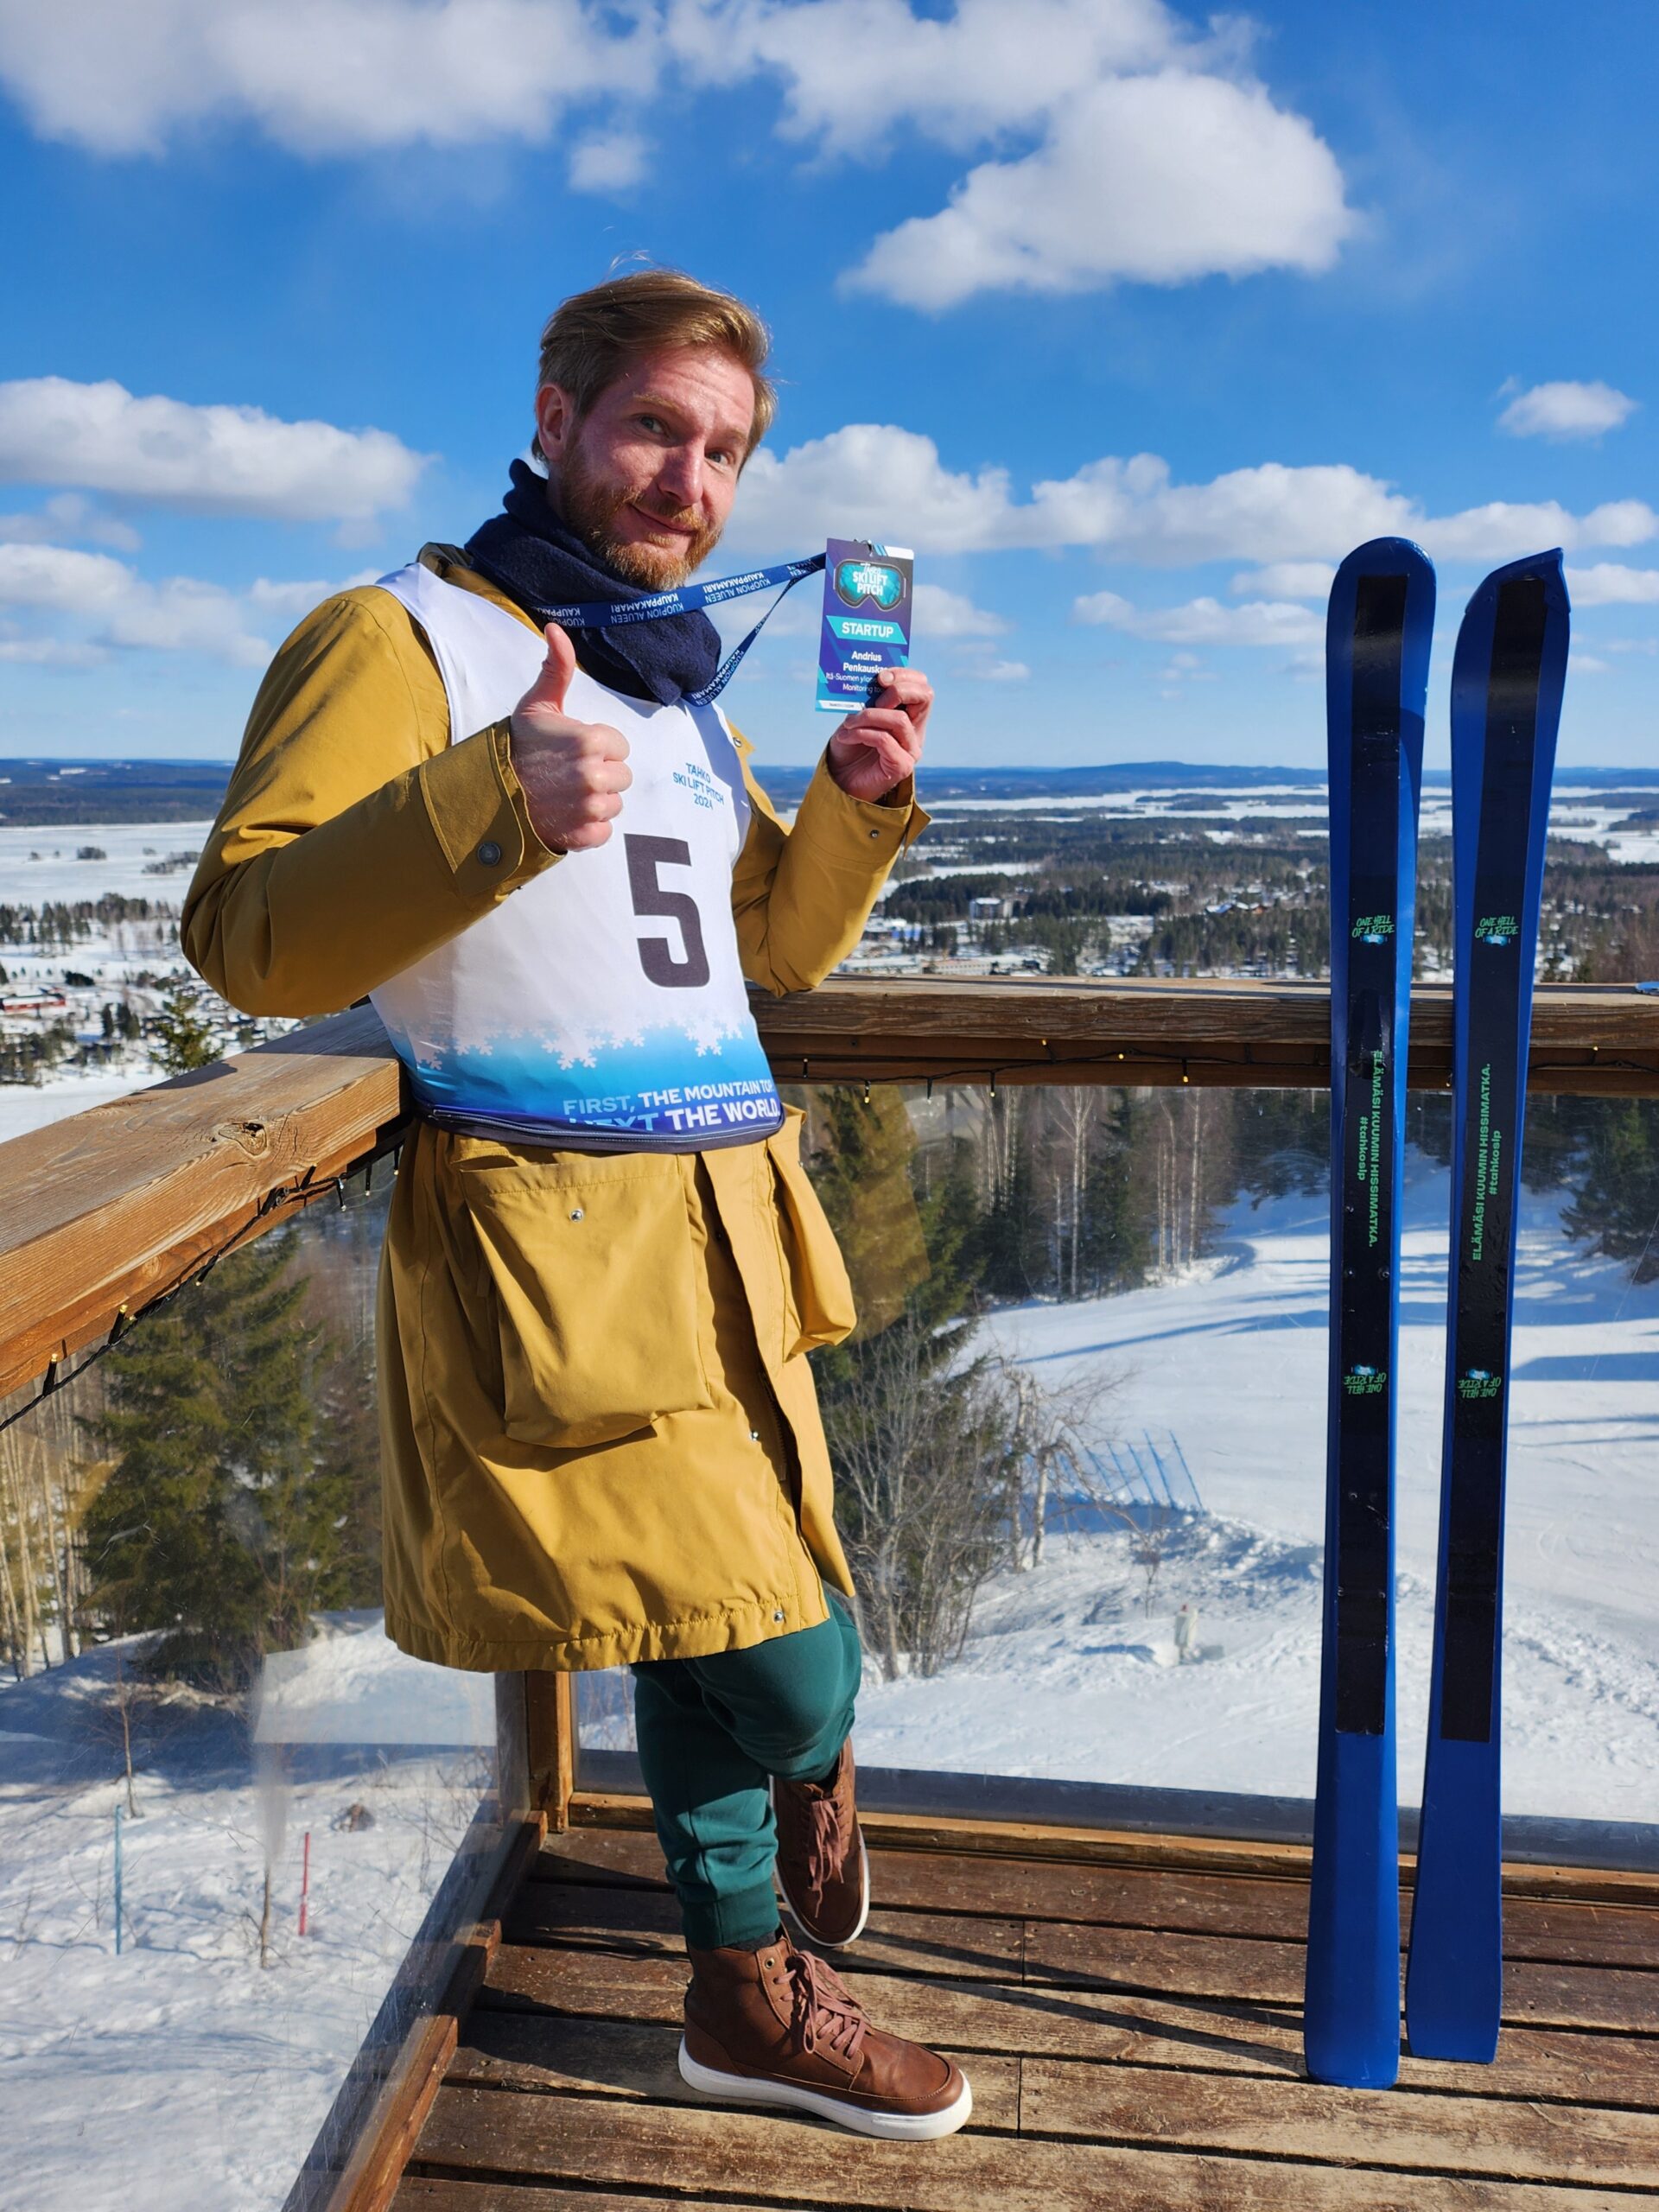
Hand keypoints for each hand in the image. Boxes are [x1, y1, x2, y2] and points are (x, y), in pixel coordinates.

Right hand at [508, 623, 631, 851]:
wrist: (489, 793)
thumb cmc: (517, 746)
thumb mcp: (537, 705)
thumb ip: (557, 668)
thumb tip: (555, 628)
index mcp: (590, 740)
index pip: (620, 747)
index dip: (599, 748)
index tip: (574, 750)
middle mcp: (594, 775)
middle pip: (622, 777)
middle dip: (600, 774)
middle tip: (568, 773)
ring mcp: (589, 808)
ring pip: (614, 804)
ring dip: (595, 801)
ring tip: (565, 794)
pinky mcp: (584, 835)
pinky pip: (604, 831)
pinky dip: (588, 828)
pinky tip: (566, 815)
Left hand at [826, 665, 930, 801]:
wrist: (839, 779)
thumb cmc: (849, 746)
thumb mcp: (857, 716)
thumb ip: (868, 700)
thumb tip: (870, 681)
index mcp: (909, 715)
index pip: (922, 686)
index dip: (905, 674)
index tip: (880, 676)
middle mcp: (915, 731)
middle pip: (925, 696)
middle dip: (898, 689)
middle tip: (873, 696)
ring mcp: (911, 750)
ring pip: (900, 719)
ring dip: (869, 716)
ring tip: (849, 723)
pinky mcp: (902, 766)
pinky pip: (884, 740)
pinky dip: (862, 733)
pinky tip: (845, 736)